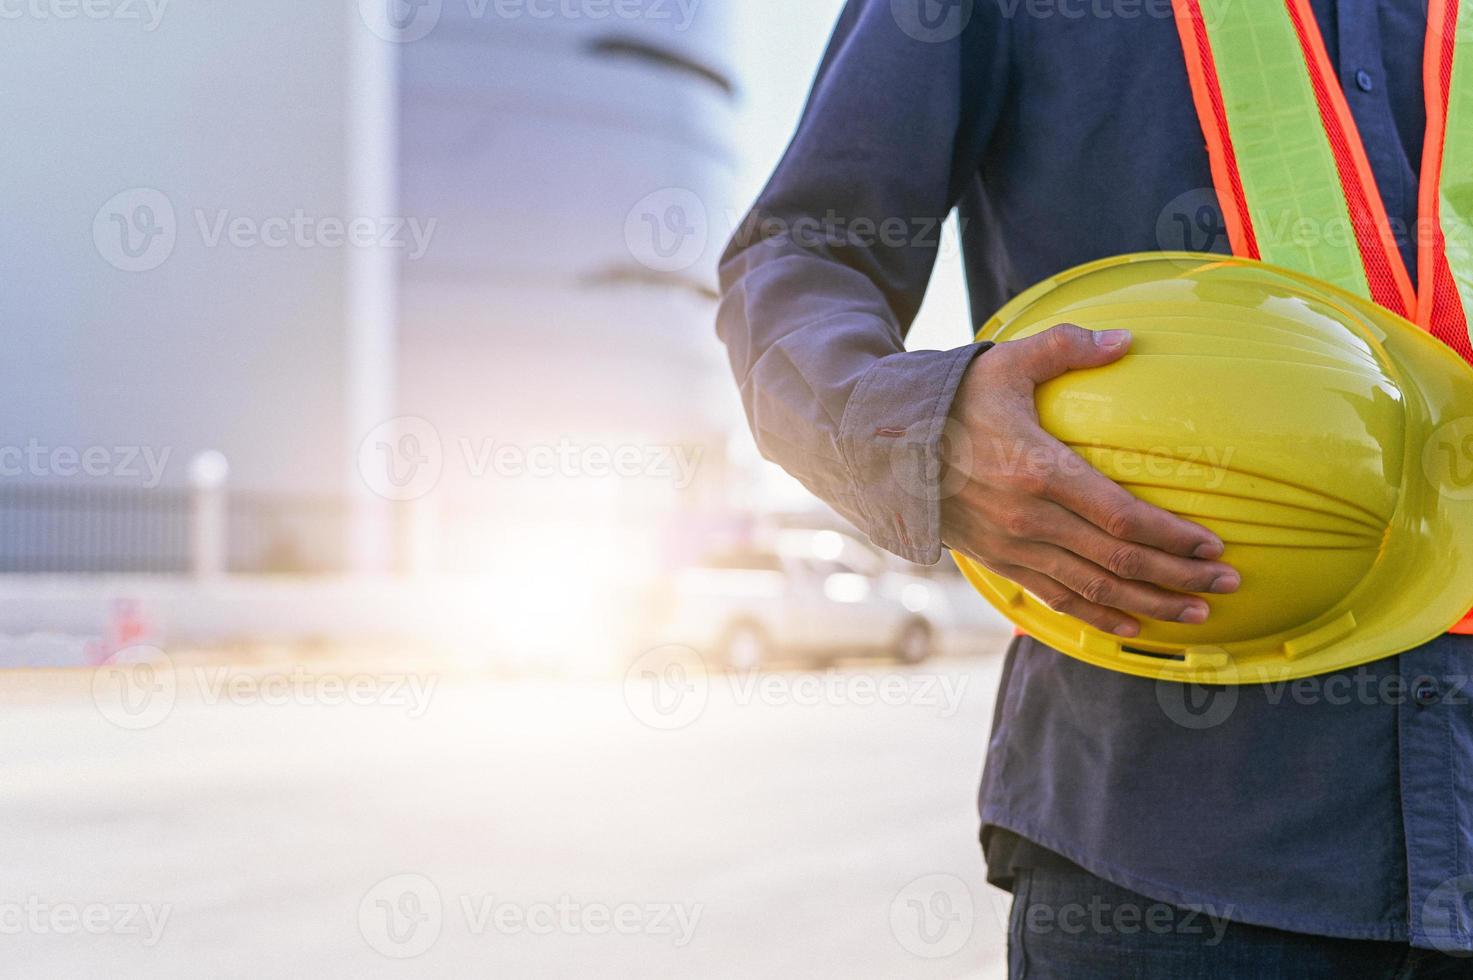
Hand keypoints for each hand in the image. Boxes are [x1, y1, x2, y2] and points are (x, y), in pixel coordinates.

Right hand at [941, 324, 1239, 637]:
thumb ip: (1066, 348)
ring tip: (1197, 614)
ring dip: (1151, 606)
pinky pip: (1057, 599)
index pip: (1122, 518)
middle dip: (1179, 578)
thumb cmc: (952, 400)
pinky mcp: (1000, 562)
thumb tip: (1127, 341)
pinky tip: (1134, 627)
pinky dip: (1099, 618)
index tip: (1213, 547)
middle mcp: (1029, 520)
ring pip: (1094, 590)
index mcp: (1038, 471)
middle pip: (1119, 562)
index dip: (1172, 538)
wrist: (886, 447)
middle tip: (1227, 585)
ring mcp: (1013, 547)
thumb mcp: (1006, 363)